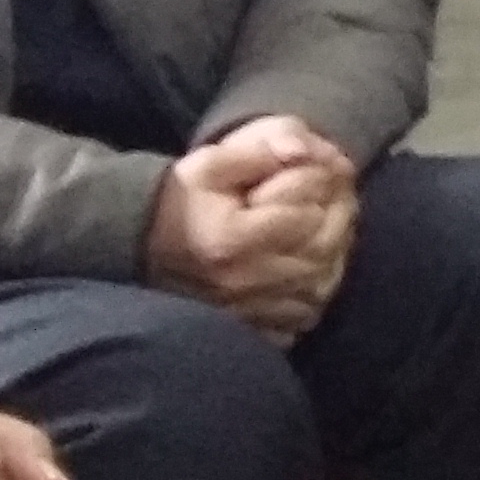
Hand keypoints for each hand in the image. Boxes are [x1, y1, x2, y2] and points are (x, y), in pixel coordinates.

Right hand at [143, 117, 359, 343]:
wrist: (141, 242)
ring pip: (318, 289)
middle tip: (336, 200)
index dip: (319, 191)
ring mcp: (246, 311)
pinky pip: (302, 318)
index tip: (318, 177)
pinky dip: (314, 295)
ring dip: (334, 258)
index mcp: (230, 241)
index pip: (303, 217)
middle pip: (319, 254)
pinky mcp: (248, 328)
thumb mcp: (210, 164)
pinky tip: (310, 269)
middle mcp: (240, 282)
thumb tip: (302, 151)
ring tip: (328, 230)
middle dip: (337, 221)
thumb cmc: (181, 199)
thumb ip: (259, 152)